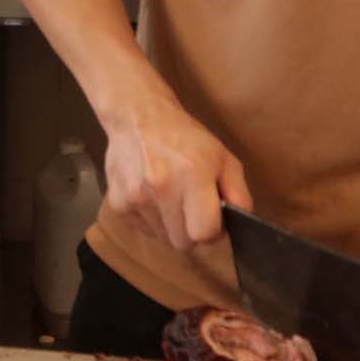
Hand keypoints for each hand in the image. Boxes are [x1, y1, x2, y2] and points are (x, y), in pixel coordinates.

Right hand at [102, 92, 251, 253]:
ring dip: (171, 226)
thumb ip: (238, 192)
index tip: (212, 220)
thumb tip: (241, 224)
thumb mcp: (223, 156)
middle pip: (183, 243)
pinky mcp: (118, 203)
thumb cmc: (185, 138)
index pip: (204, 233)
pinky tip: (152, 196)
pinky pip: (143, 229)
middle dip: (191, 233)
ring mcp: (136, 197)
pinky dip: (151, 220)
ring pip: (162, 238)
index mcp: (193, 175)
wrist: (138, 117)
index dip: (212, 231)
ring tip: (170, 198)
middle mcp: (162, 188)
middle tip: (192, 210)